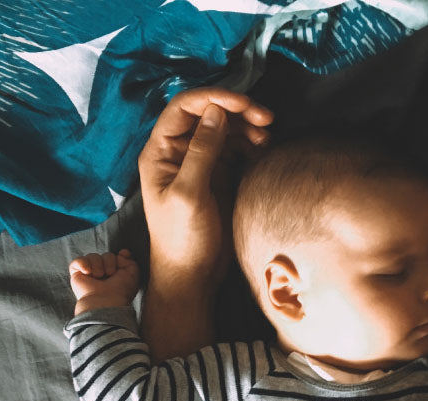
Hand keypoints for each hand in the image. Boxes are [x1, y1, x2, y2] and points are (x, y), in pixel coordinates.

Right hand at [69, 249, 140, 313]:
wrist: (106, 301)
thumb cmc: (121, 290)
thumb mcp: (133, 272)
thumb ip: (130, 260)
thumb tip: (121, 252)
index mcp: (116, 274)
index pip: (117, 257)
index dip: (120, 255)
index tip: (123, 255)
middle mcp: (103, 274)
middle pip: (106, 255)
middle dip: (109, 261)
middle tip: (110, 274)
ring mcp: (89, 274)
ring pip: (92, 256)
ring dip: (97, 264)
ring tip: (99, 276)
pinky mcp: (77, 275)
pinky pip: (77, 261)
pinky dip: (82, 263)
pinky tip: (87, 272)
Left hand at [139, 88, 273, 290]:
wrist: (191, 276)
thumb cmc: (182, 240)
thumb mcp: (189, 194)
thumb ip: (202, 151)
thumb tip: (216, 112)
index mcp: (160, 152)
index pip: (184, 108)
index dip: (214, 98)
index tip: (245, 103)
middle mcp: (178, 153)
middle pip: (207, 114)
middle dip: (236, 111)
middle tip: (266, 118)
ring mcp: (199, 164)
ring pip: (224, 130)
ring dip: (246, 128)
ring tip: (267, 138)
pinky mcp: (218, 177)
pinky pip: (235, 149)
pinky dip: (250, 145)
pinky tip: (263, 151)